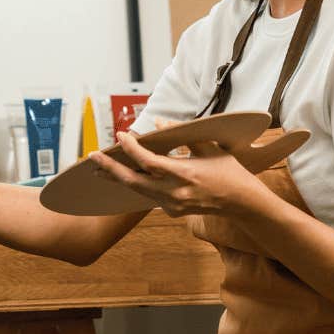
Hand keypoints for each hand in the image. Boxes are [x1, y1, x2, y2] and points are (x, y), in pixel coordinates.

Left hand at [87, 119, 265, 218]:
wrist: (241, 203)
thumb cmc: (228, 171)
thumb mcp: (209, 148)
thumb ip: (182, 135)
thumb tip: (158, 121)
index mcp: (184, 173)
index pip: (148, 161)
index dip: (131, 148)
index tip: (121, 135)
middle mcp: (174, 192)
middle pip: (133, 181)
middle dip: (110, 169)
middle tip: (92, 157)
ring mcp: (172, 204)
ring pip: (137, 190)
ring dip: (119, 178)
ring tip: (100, 168)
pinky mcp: (172, 211)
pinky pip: (149, 196)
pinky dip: (138, 183)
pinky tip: (126, 176)